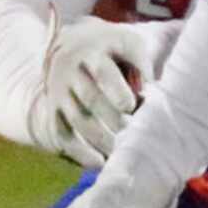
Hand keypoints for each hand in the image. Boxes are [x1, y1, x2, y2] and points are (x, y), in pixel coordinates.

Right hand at [34, 8, 148, 166]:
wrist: (70, 44)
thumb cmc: (112, 47)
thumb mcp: (129, 43)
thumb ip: (142, 65)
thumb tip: (153, 94)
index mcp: (93, 53)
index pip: (103, 72)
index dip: (117, 90)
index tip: (130, 106)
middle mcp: (71, 71)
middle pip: (90, 98)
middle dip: (112, 119)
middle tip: (131, 132)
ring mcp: (59, 91)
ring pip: (76, 119)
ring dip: (99, 139)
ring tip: (121, 152)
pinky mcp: (54, 109)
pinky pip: (60, 133)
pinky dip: (78, 151)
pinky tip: (99, 163)